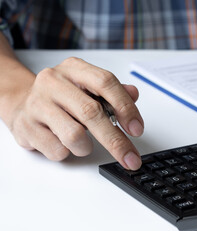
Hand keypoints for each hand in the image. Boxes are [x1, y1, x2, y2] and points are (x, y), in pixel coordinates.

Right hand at [8, 57, 143, 169]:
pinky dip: (68, 153)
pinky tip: (63, 143)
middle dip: (116, 141)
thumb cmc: (63, 98)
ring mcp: (37, 104)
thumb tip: (133, 94)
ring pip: (74, 135)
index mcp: (74, 68)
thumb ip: (113, 92)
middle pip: (92, 113)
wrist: (22, 104)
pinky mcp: (26, 127)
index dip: (125, 107)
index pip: (106, 82)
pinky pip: (57, 150)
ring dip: (86, 147)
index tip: (137, 129)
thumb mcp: (89, 88)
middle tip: (130, 158)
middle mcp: (54, 82)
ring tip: (84, 143)